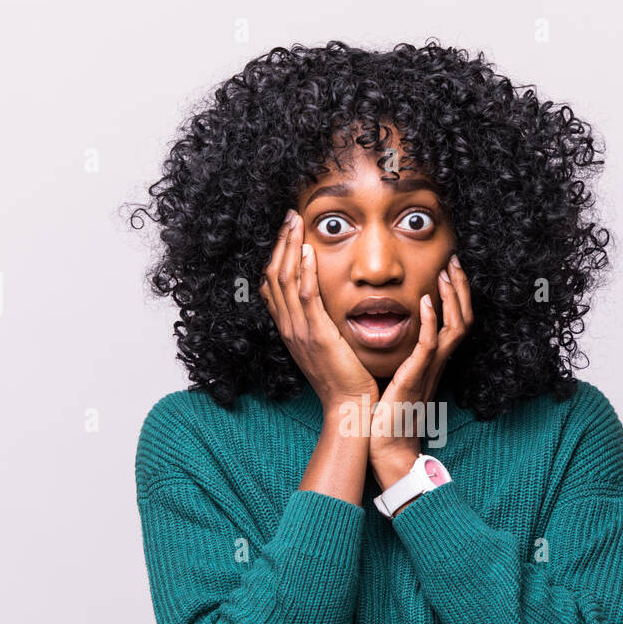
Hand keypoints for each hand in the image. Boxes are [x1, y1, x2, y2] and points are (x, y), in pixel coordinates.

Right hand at [259, 209, 378, 414]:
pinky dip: (304, 271)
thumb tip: (329, 303)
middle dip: (281, 242)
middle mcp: (289, 328)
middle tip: (289, 215)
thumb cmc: (346, 379)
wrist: (349, 408)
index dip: (277, 254)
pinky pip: (305, 297)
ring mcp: (300, 331)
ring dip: (289, 247)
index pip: (273, 284)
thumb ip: (324, 323)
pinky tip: (308, 250)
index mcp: (291, 330)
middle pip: (274, 275)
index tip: (287, 231)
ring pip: (285, 280)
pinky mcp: (317, 335)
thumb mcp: (328, 346)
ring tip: (296, 221)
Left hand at [369, 254, 473, 487]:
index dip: (456, 293)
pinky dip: (432, 321)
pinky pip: (431, 345)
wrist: (386, 445)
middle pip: (463, 317)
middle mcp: (437, 362)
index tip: (448, 268)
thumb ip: (401, 355)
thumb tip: (389, 333)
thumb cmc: (387, 413)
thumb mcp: (396, 375)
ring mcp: (430, 369)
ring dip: (452, 297)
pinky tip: (427, 301)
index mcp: (433, 360)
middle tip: (454, 260)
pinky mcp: (416, 377)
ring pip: (455, 327)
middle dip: (460, 288)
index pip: (454, 319)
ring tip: (446, 273)